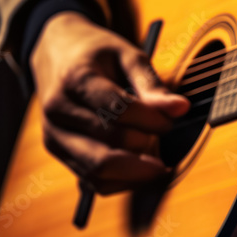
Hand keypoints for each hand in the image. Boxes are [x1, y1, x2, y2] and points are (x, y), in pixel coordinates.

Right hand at [30, 12, 189, 193]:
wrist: (57, 55)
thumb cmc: (97, 54)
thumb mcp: (126, 54)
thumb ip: (152, 84)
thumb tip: (181, 109)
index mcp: (75, 80)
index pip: (118, 111)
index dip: (151, 120)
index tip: (170, 118)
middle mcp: (58, 112)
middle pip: (109, 146)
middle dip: (145, 146)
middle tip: (162, 135)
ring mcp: (54, 136)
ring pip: (100, 171)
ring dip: (136, 170)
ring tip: (156, 156)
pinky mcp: (59, 153)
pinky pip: (94, 181)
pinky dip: (123, 181)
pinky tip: (141, 166)